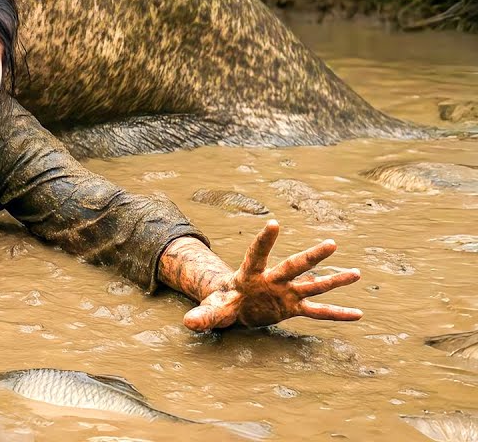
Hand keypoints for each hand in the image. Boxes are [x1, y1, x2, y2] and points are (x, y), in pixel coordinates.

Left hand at [183, 220, 362, 330]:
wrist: (234, 306)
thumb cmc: (222, 302)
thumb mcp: (212, 309)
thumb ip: (203, 315)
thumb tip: (189, 323)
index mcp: (249, 274)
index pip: (256, 254)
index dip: (264, 240)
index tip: (273, 223)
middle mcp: (273, 280)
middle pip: (294, 265)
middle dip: (312, 256)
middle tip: (332, 244)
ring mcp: (286, 293)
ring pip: (313, 284)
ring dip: (334, 280)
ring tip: (356, 273)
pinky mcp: (293, 307)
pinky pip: (318, 312)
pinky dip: (336, 313)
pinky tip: (357, 314)